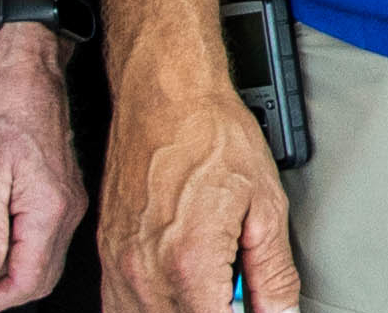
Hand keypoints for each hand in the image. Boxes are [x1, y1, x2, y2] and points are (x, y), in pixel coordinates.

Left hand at [0, 25, 84, 310]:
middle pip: (39, 274)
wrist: (24, 71)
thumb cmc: (1, 113)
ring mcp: (66, 200)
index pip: (28, 278)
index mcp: (48, 211)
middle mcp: (66, 210)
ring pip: (39, 256)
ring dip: (2, 266)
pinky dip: (11, 244)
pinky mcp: (59, 190)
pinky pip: (40, 234)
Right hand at [94, 77, 296, 312]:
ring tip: (211, 289)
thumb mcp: (266, 205)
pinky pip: (119, 305)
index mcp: (188, 264)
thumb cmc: (210, 135)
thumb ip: (273, 272)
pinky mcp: (107, 255)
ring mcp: (119, 266)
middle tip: (235, 295)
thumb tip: (280, 310)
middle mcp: (145, 272)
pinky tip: (180, 290)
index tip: (255, 309)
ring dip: (181, 312)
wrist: (165, 97)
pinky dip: (151, 308)